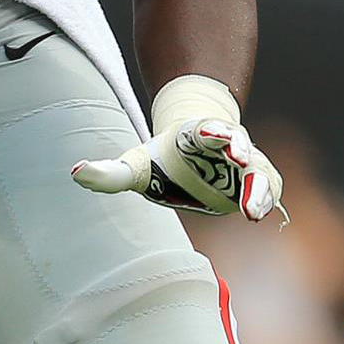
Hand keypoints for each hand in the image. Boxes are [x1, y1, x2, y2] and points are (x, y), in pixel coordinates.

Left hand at [70, 75, 283, 219]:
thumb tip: (76, 173)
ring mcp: (245, 165)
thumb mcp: (136, 164)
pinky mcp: (256, 185)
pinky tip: (257, 215)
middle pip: (238, 142)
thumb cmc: (164, 161)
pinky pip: (267, 190)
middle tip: (238, 156)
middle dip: (239, 148)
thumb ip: (110, 172)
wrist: (196, 155)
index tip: (210, 133)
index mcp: (196, 135)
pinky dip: (265, 200)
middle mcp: (226, 146)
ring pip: (259, 169)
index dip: (209, 129)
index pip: (204, 128)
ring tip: (253, 209)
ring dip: (258, 186)